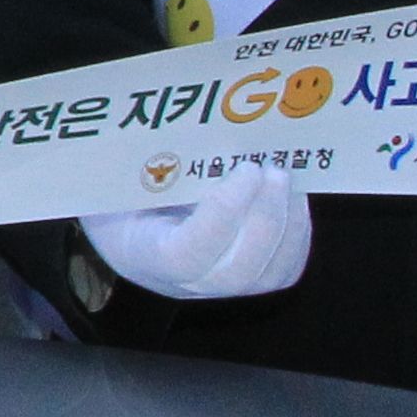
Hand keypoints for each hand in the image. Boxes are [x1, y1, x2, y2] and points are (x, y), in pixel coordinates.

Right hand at [79, 164, 310, 300]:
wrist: (123, 224)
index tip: (246, 170)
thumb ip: (154, 161)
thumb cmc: (119, 191)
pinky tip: (293, 199)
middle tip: (275, 170)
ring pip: (267, 275)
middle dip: (266, 217)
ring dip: (288, 224)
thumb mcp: (120, 174)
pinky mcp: (246, 282)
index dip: (224, 215)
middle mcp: (181, 283)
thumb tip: (208, 128)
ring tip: (287, 179)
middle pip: (237, 271)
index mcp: (140, 253)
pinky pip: (283, 270)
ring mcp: (216, 287)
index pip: (188, 253)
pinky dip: (297, 234)